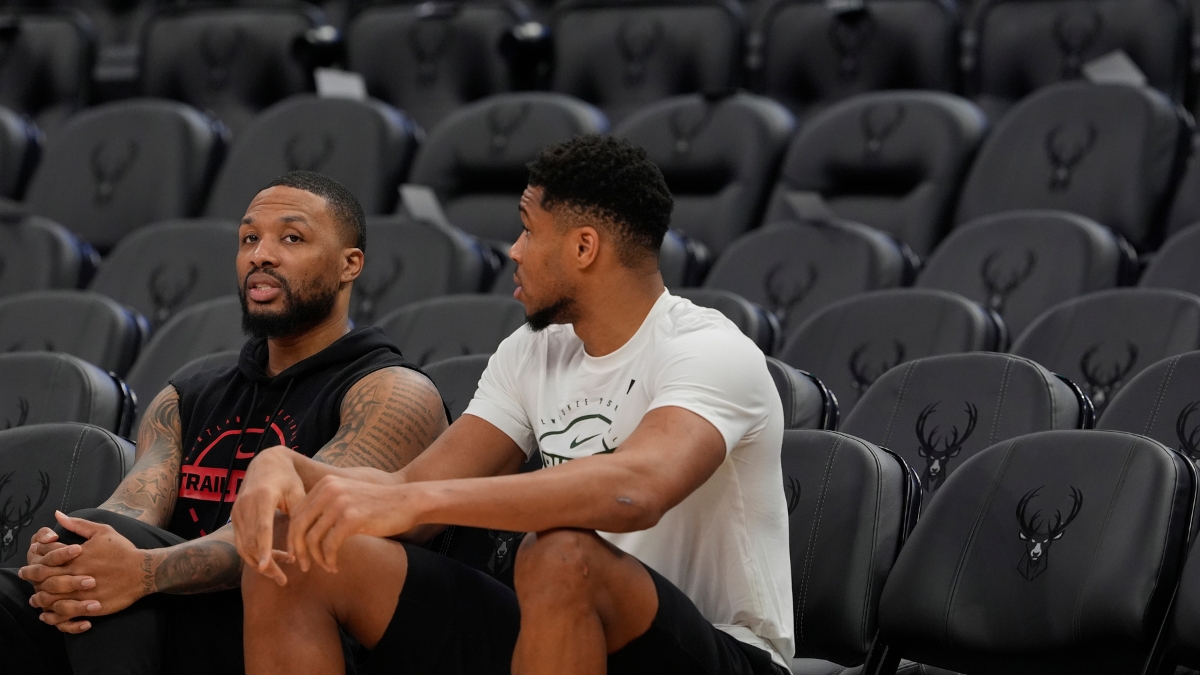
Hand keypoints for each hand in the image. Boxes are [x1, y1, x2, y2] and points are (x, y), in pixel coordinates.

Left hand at [22, 512, 151, 632]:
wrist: (144, 571)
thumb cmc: (123, 550)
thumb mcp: (102, 531)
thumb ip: (78, 524)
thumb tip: (58, 515)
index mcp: (77, 555)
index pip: (46, 554)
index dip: (36, 553)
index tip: (33, 554)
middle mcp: (77, 574)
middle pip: (43, 576)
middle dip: (30, 574)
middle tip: (24, 574)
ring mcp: (83, 592)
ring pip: (50, 598)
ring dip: (39, 597)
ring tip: (36, 596)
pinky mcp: (90, 607)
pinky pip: (64, 614)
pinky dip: (53, 615)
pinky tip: (50, 612)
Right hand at [232, 446, 305, 585]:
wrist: (266, 463)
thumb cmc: (288, 479)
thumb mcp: (298, 494)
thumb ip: (299, 521)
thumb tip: (299, 553)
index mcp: (263, 496)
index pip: (262, 528)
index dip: (264, 549)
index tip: (266, 567)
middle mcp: (245, 505)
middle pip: (251, 542)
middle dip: (265, 564)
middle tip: (283, 580)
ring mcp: (237, 511)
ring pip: (244, 546)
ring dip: (259, 563)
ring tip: (279, 574)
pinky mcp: (234, 517)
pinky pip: (241, 542)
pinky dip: (254, 555)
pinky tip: (271, 559)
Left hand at [288, 477, 417, 573]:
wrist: (408, 502)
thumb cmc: (379, 505)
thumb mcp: (348, 498)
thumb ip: (327, 507)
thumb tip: (302, 531)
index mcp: (325, 484)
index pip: (296, 513)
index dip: (293, 536)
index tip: (297, 553)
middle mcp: (329, 490)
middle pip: (298, 525)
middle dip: (297, 550)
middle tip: (302, 566)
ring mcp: (339, 503)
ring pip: (312, 538)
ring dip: (316, 558)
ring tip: (326, 567)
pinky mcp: (351, 518)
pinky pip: (329, 546)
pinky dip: (329, 560)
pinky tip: (335, 567)